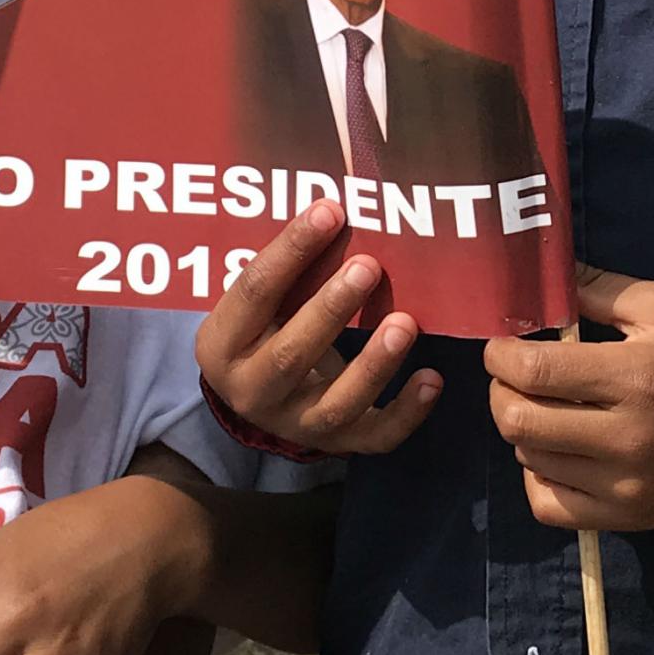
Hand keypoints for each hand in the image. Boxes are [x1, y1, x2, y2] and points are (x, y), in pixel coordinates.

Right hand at [194, 200, 442, 456]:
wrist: (257, 396)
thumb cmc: (264, 327)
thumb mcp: (259, 302)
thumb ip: (289, 268)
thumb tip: (337, 209)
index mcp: (221, 345)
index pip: (253, 292)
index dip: (290, 251)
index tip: (330, 212)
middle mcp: (251, 391)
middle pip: (290, 354)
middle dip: (331, 309)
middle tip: (369, 266)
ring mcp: (295, 424)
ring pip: (335, 404)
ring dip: (373, 364)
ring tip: (406, 323)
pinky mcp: (336, 444)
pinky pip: (374, 438)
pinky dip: (407, 413)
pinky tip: (432, 379)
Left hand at [481, 267, 653, 533]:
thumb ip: (600, 289)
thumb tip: (543, 277)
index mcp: (636, 376)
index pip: (533, 371)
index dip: (501, 354)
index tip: (504, 344)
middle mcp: (627, 437)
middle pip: (518, 422)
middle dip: (502, 391)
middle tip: (516, 375)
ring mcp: (627, 485)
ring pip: (529, 461)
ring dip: (523, 430)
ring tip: (546, 407)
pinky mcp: (631, 518)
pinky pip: (551, 507)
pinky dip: (538, 477)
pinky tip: (556, 453)